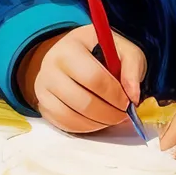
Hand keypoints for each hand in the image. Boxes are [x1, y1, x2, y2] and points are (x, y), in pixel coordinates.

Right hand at [17, 24, 145, 133]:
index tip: (128, 101)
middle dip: (110, 114)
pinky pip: (65, 124)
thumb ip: (132, 68)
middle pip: (83, 102)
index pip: (94, 78)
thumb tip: (133, 97)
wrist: (72, 55)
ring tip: (112, 116)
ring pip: (73, 117)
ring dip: (99, 123)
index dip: (115, 95)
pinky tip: (98, 119)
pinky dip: (86, 127)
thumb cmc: (100, 52)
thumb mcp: (122, 49)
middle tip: (123, 114)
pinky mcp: (42, 105)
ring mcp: (43, 87)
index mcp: (70, 47)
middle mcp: (50, 66)